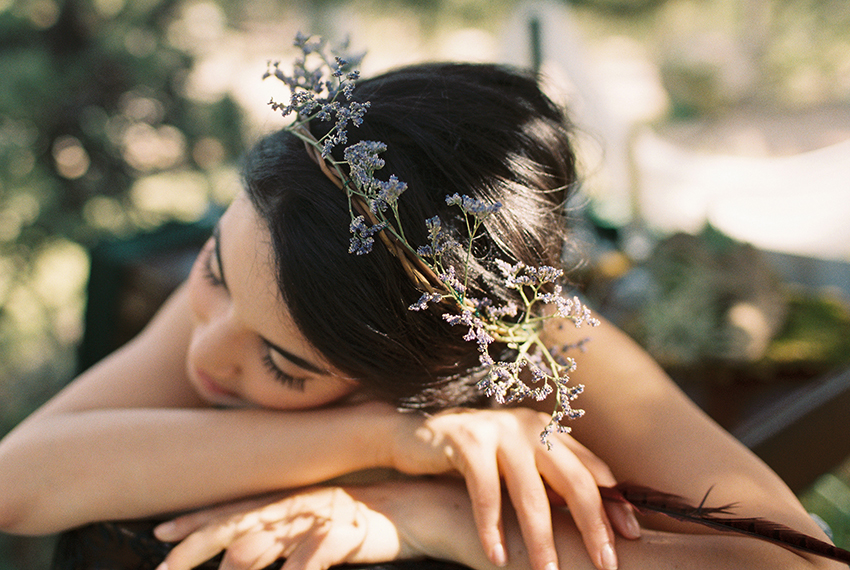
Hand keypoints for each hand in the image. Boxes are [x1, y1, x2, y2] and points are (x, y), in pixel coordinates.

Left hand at [153, 486, 418, 569]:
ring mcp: (323, 514)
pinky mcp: (350, 528)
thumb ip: (292, 540)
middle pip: (239, 523)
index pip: (234, 510)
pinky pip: (318, 550)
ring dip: (240, 562)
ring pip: (270, 537)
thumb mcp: (325, 527)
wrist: (423, 508)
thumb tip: (253, 556)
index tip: (158, 533)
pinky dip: (299, 568)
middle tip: (163, 567)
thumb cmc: (372, 523)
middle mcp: (299, 504)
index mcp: (290, 502)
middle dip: (197, 543)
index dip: (197, 521)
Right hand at [391, 407, 640, 569]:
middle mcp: (530, 427)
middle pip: (574, 480)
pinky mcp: (468, 441)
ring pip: (531, 493)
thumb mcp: (517, 466)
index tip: (631, 538)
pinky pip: (486, 492)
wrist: (413, 435)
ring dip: (540, 539)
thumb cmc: (472, 459)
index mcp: (548, 431)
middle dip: (592, 526)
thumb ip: (550, 481)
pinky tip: (494, 554)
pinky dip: (491, 527)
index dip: (615, 504)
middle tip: (605, 565)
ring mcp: (499, 431)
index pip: (593, 469)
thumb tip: (594, 523)